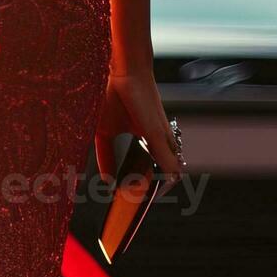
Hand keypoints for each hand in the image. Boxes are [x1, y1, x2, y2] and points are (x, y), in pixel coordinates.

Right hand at [95, 70, 182, 189]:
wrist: (121, 74)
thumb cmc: (113, 97)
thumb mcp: (104, 134)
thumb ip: (105, 157)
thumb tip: (105, 179)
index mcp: (144, 139)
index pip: (149, 165)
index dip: (145, 182)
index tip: (136, 198)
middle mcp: (156, 138)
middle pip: (162, 169)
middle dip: (159, 187)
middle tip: (146, 202)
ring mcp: (159, 135)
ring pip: (169, 165)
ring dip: (166, 182)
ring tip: (158, 196)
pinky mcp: (157, 132)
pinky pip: (166, 155)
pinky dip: (169, 170)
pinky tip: (172, 180)